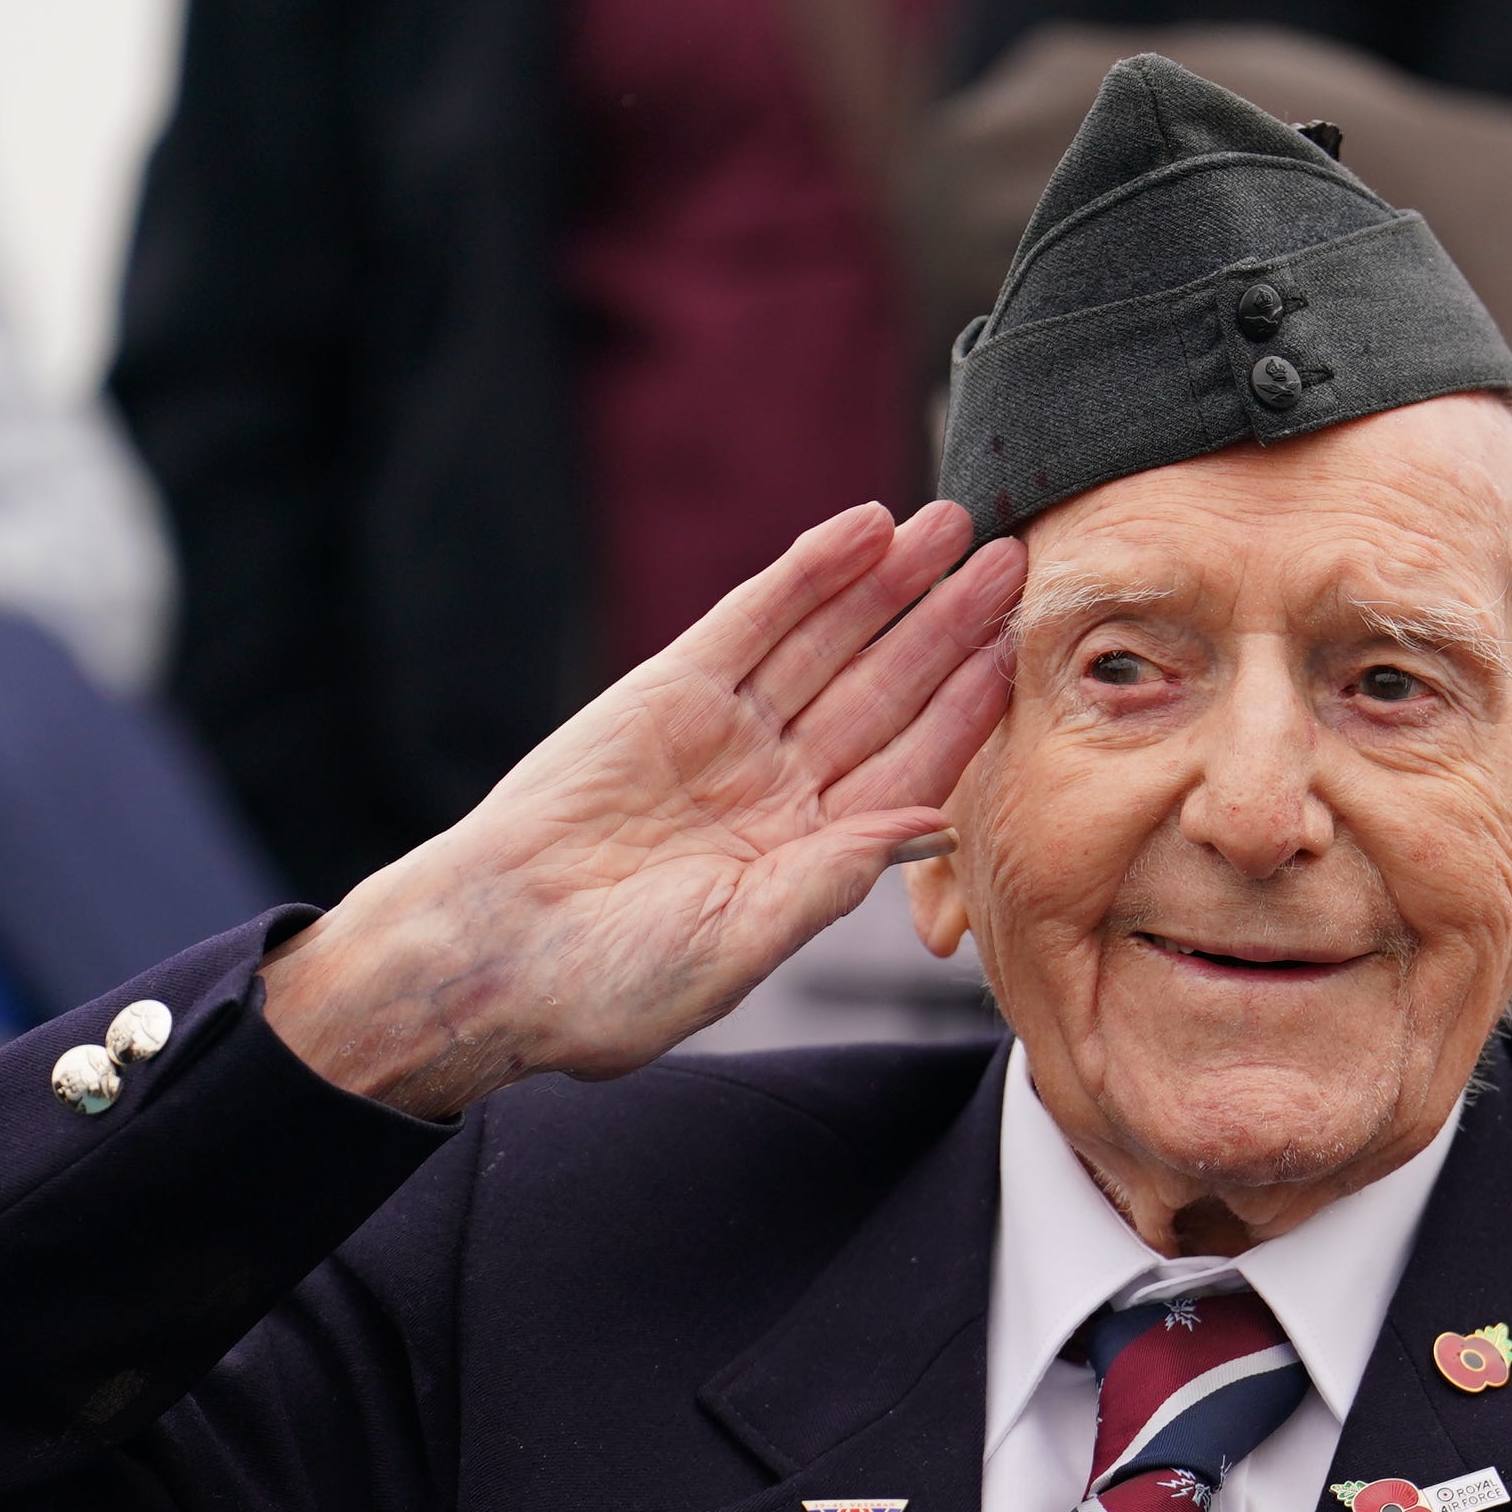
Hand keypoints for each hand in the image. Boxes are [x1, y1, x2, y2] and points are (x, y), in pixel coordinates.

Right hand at [264, 501, 1022, 1116]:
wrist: (491, 957)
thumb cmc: (608, 985)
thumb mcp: (743, 941)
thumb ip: (837, 874)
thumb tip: (937, 823)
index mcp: (809, 856)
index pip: (912, 766)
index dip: (968, 708)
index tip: (1020, 653)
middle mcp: (776, 788)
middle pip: (884, 690)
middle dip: (948, 626)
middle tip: (1012, 559)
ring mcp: (725, 734)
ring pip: (829, 643)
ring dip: (891, 583)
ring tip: (954, 525)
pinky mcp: (667, 693)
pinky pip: (754, 620)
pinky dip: (808, 573)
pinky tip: (865, 530)